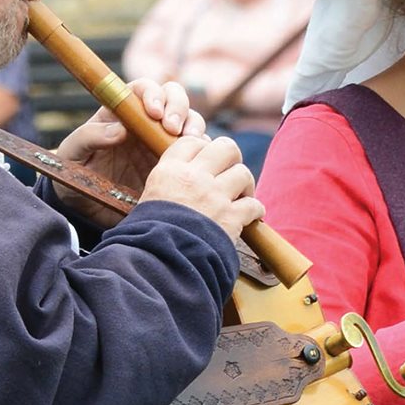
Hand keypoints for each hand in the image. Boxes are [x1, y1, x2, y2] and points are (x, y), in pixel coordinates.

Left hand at [53, 78, 206, 225]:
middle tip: (173, 129)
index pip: (143, 89)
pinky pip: (196, 154)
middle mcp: (147, 124)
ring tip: (190, 142)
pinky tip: (199, 162)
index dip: (153, 93)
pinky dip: (202, 153)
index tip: (153, 112)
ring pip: (190, 123)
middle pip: (174, 99)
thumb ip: (89, 137)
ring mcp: (163, 144)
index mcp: (122, 113)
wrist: (84, 210)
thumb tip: (119, 130)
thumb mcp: (72, 154)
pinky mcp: (176, 166)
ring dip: (194, 127)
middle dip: (179, 108)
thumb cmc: (73, 175)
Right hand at [137, 133, 264, 245]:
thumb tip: (183, 174)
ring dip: (246, 185)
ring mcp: (214, 196)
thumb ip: (169, 181)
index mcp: (170, 170)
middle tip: (229, 173)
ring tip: (241, 196)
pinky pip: (253, 205)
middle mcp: (194, 177)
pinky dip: (255, 211)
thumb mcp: (149, 199)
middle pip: (226, 147)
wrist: (159, 263)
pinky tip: (251, 216)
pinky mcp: (231, 217)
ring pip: (243, 172)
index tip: (207, 162)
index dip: (204, 149)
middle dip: (232, 159)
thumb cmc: (149, 236)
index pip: (193, 141)